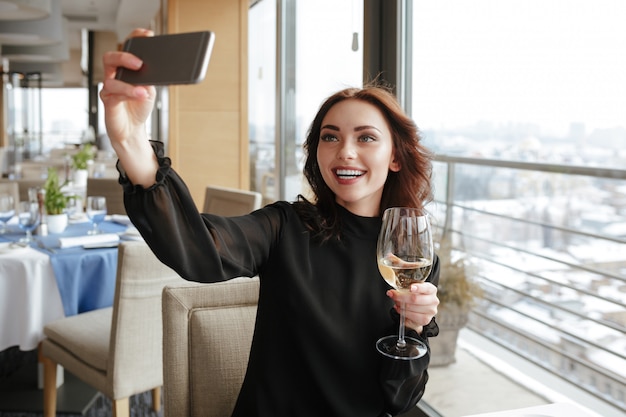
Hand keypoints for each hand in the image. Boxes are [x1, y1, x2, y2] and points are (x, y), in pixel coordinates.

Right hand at [100, 28, 155, 144]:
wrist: (132, 128)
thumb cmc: (139, 106)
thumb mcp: (149, 89)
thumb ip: (150, 78)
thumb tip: (158, 68)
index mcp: (126, 68)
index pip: (127, 47)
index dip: (135, 38)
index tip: (147, 34)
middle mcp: (115, 74)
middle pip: (111, 57)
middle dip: (124, 57)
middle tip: (139, 63)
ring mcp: (109, 87)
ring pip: (111, 79)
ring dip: (129, 85)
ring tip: (144, 90)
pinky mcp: (108, 101)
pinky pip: (114, 94)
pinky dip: (128, 94)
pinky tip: (139, 96)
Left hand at [387, 282, 438, 333]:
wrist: (418, 312)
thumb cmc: (415, 298)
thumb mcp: (411, 291)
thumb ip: (403, 289)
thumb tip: (391, 293)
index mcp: (431, 290)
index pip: (426, 288)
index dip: (418, 287)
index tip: (411, 288)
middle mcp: (433, 300)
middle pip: (415, 298)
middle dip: (401, 297)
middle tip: (394, 296)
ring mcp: (431, 311)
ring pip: (411, 307)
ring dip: (401, 305)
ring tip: (397, 303)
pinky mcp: (425, 320)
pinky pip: (411, 316)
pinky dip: (403, 312)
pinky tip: (400, 309)